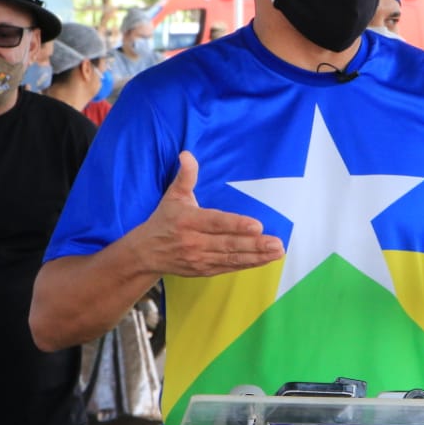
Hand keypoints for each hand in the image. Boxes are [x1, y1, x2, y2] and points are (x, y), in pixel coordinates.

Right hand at [137, 151, 283, 276]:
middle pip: (228, 244)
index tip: (257, 226)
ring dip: (256, 256)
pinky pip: (229, 267)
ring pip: (231, 258)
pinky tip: (264, 260)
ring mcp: (200, 258)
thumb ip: (185, 176)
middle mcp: (194, 242)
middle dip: (254, 244)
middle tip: (276, 243)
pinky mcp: (204, 270)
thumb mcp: (173, 195)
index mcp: (189, 221)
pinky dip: (247, 264)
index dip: (236, 225)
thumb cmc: (164, 220)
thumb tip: (187, 154)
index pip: (216, 223)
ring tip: (277, 252)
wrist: (146, 253)